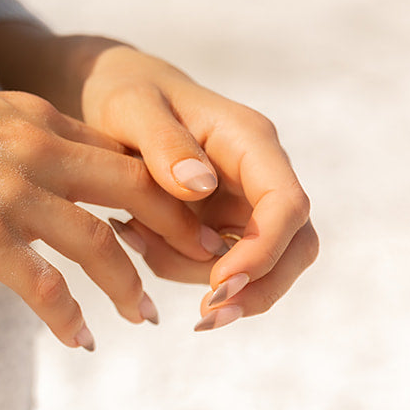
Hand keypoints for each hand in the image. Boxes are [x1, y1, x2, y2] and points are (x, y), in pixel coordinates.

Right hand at [0, 52, 220, 349]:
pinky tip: (80, 341)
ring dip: (132, 287)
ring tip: (147, 317)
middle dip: (180, 233)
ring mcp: (12, 193)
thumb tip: (27, 169)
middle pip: (139, 191)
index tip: (186, 218)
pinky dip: (70, 318)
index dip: (165, 188)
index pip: (122, 152)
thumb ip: (8, 139)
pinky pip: (45, 286)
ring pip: (103, 244)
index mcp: (35, 117)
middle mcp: (38, 149)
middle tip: (209, 266)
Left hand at [73, 41, 318, 329]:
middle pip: (294, 247)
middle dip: (258, 288)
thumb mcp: (131, 108)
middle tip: (204, 317)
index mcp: (250, 140)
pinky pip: (213, 263)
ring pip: (255, 266)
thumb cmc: (125, 92)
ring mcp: (245, 202)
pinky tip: (134, 235)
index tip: (221, 285)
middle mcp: (259, 174)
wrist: (116, 94)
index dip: (264, 251)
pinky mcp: (222, 223)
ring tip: (132, 235)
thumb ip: (163, 144)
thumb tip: (200, 186)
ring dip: (197, 274)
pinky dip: (175, 265)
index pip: (286, 204)